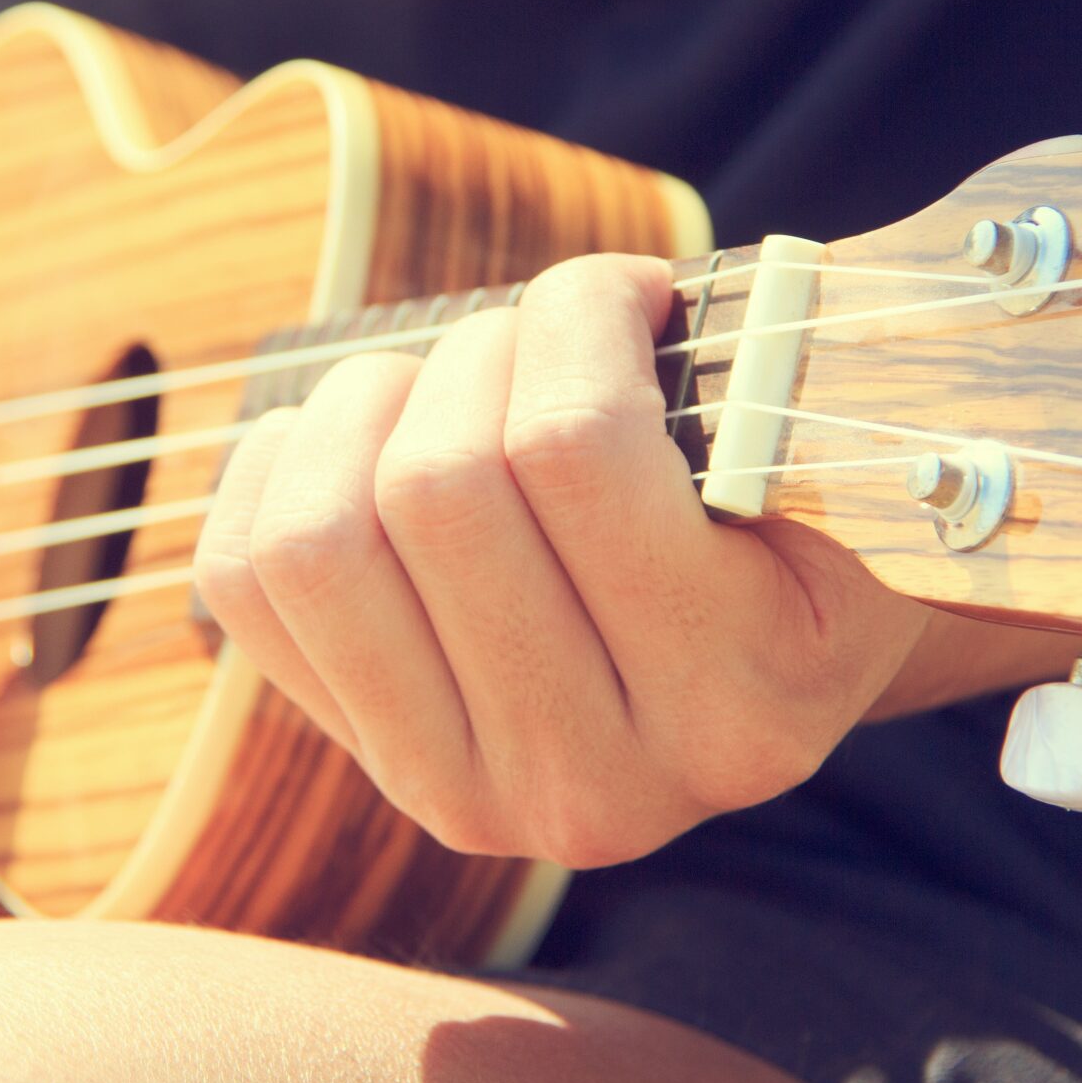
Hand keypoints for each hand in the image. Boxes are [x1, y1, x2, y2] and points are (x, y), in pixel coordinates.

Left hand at [192, 253, 924, 867]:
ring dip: (368, 406)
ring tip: (443, 381)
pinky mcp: (373, 764)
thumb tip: (618, 291)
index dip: (576, 311)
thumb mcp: (838, 455)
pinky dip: (279, 466)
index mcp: (745, 708)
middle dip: (480, 351)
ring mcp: (471, 794)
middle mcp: (606, 789)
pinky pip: (243, 579)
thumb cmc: (800, 513)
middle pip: (438, 486)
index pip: (575, 446)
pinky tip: (363, 437)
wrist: (771, 660)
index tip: (627, 288)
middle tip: (538, 336)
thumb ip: (771, 377)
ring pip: (321, 539)